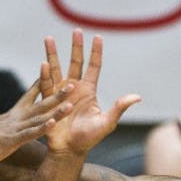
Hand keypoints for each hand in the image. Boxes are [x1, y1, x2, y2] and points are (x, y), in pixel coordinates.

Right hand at [0, 80, 73, 171]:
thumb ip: (8, 125)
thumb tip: (13, 123)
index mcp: (12, 115)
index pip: (30, 95)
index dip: (42, 83)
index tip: (55, 71)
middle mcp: (15, 118)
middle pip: (40, 103)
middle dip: (57, 93)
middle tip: (73, 83)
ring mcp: (14, 128)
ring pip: (39, 117)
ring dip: (56, 110)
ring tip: (71, 103)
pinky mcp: (11, 141)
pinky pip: (30, 134)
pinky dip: (42, 128)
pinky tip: (53, 124)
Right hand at [42, 30, 140, 155]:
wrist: (69, 150)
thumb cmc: (89, 138)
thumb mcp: (107, 123)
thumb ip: (119, 108)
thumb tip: (136, 97)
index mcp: (89, 90)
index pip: (94, 67)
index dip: (96, 52)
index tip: (97, 37)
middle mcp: (74, 88)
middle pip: (75, 62)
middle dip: (75, 47)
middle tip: (76, 31)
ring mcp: (60, 93)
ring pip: (56, 69)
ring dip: (52, 54)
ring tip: (48, 38)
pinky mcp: (48, 101)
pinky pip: (46, 85)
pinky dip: (44, 75)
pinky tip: (43, 64)